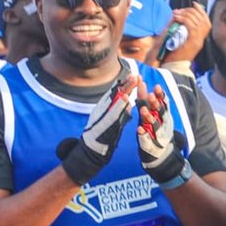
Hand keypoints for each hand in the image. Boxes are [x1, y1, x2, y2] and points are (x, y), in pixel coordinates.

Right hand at [57, 69, 138, 183]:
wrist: (90, 151)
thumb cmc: (101, 136)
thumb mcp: (110, 120)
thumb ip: (118, 111)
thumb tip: (129, 103)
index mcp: (105, 108)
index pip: (116, 93)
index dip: (125, 84)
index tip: (134, 75)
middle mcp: (102, 110)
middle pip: (116, 95)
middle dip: (127, 85)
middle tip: (136, 75)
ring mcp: (102, 117)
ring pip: (114, 102)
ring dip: (124, 92)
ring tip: (132, 83)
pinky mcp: (104, 125)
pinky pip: (113, 114)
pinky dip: (119, 107)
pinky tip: (126, 100)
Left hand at [136, 88, 189, 183]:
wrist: (160, 153)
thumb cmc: (154, 129)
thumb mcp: (153, 114)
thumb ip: (147, 100)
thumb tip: (141, 83)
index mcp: (163, 115)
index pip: (163, 103)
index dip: (161, 95)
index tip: (157, 87)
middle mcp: (162, 124)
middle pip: (160, 112)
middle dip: (156, 104)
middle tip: (150, 96)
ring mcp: (156, 134)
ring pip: (154, 124)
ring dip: (149, 117)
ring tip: (143, 110)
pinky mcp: (149, 144)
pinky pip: (146, 139)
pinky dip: (143, 134)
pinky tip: (139, 129)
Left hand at [163, 7, 208, 65]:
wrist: (172, 67)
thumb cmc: (173, 54)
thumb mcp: (179, 39)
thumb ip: (182, 29)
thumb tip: (180, 15)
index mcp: (200, 39)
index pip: (206, 21)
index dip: (201, 11)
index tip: (193, 4)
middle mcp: (201, 39)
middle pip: (203, 19)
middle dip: (191, 10)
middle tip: (179, 10)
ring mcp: (198, 41)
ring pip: (197, 21)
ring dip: (186, 14)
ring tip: (176, 13)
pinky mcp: (192, 42)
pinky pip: (191, 26)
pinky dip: (184, 19)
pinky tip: (177, 17)